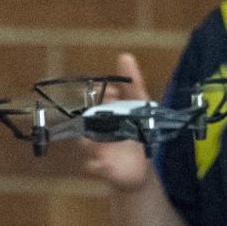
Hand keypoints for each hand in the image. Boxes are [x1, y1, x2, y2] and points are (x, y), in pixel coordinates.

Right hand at [81, 53, 154, 192]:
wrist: (139, 168)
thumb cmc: (138, 133)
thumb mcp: (141, 107)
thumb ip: (134, 84)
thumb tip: (125, 56)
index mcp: (105, 114)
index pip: (94, 100)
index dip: (98, 94)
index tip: (103, 89)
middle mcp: (97, 131)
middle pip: (85, 121)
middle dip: (92, 117)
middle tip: (104, 112)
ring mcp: (97, 150)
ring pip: (86, 143)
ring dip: (92, 142)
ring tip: (101, 140)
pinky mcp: (102, 168)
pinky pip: (94, 167)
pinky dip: (96, 166)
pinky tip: (102, 164)